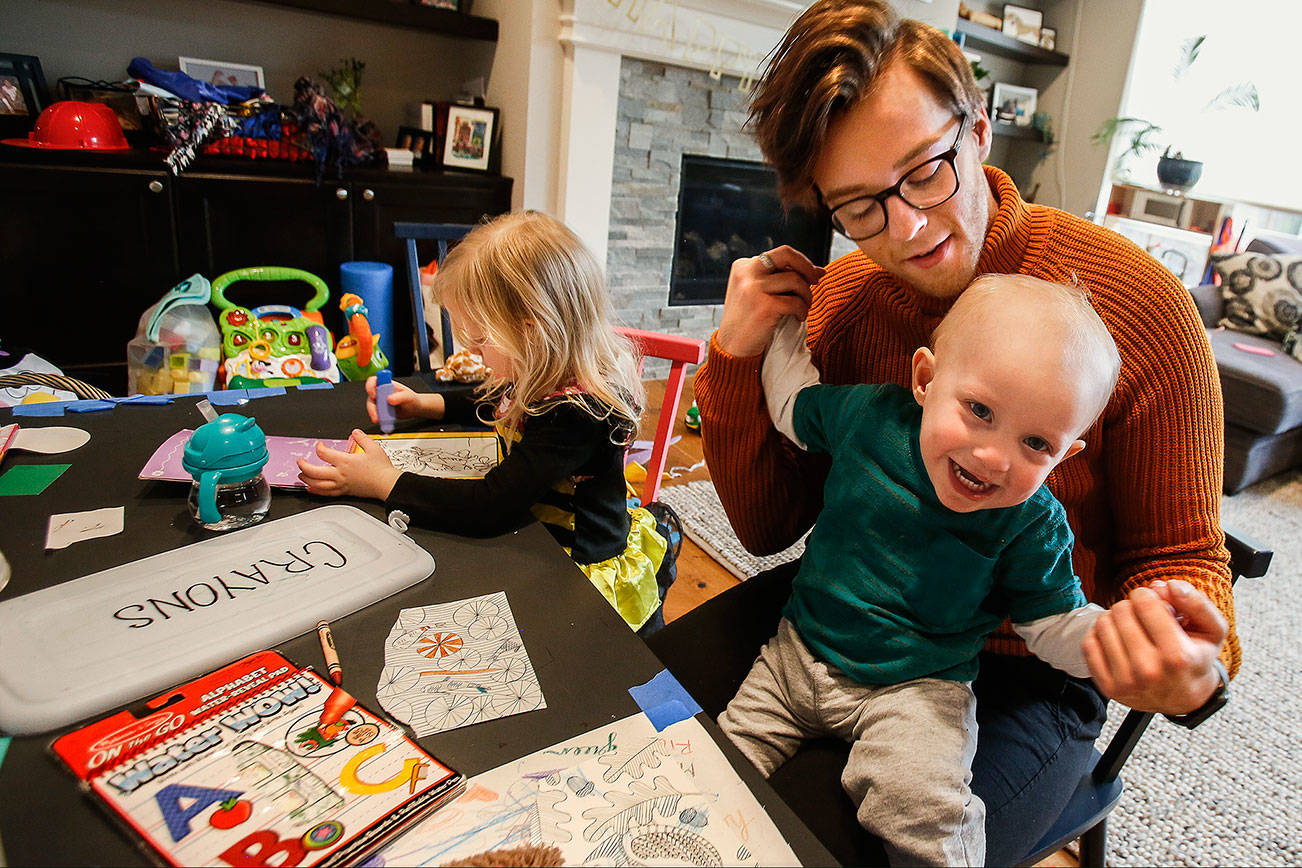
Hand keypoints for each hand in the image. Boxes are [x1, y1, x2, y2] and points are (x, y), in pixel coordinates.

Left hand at [297, 430, 401, 500]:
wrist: (387, 484)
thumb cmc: (381, 469)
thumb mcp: (373, 447)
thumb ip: (362, 438)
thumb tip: (355, 432)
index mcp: (345, 461)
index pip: (324, 453)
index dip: (319, 448)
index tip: (320, 446)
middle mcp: (340, 474)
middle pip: (314, 471)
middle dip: (303, 465)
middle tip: (300, 461)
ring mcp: (341, 484)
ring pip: (317, 484)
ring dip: (306, 479)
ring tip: (302, 474)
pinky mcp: (344, 491)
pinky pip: (325, 493)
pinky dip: (315, 491)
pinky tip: (310, 489)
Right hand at [364, 376, 442, 424]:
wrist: (413, 409)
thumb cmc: (411, 399)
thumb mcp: (408, 397)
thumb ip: (400, 397)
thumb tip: (389, 399)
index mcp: (386, 384)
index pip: (373, 380)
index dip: (370, 386)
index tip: (374, 395)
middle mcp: (380, 391)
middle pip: (370, 396)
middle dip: (371, 406)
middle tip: (376, 415)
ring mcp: (379, 400)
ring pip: (371, 406)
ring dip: (373, 414)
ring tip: (379, 420)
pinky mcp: (380, 409)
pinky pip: (375, 413)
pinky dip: (377, 418)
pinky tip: (381, 422)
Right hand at [714, 245, 825, 357]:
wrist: (732, 347)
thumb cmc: (748, 320)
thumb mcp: (759, 293)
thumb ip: (782, 278)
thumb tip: (820, 270)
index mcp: (743, 266)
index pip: (779, 255)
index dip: (800, 263)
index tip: (811, 276)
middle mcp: (747, 273)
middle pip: (786, 254)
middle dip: (807, 266)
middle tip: (816, 280)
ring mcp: (754, 288)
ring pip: (795, 280)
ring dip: (806, 295)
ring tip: (803, 307)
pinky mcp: (764, 306)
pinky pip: (795, 301)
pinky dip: (802, 310)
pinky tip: (798, 317)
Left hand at [1083, 580, 1228, 714]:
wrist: (1183, 698)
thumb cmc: (1195, 658)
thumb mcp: (1212, 630)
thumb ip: (1197, 603)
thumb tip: (1170, 585)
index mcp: (1177, 656)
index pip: (1144, 602)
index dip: (1147, 595)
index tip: (1154, 602)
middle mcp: (1149, 671)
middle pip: (1121, 610)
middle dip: (1132, 606)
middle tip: (1143, 618)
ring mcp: (1125, 681)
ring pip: (1102, 624)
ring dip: (1115, 619)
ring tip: (1131, 628)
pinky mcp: (1108, 687)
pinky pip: (1089, 644)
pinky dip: (1100, 635)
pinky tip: (1117, 639)